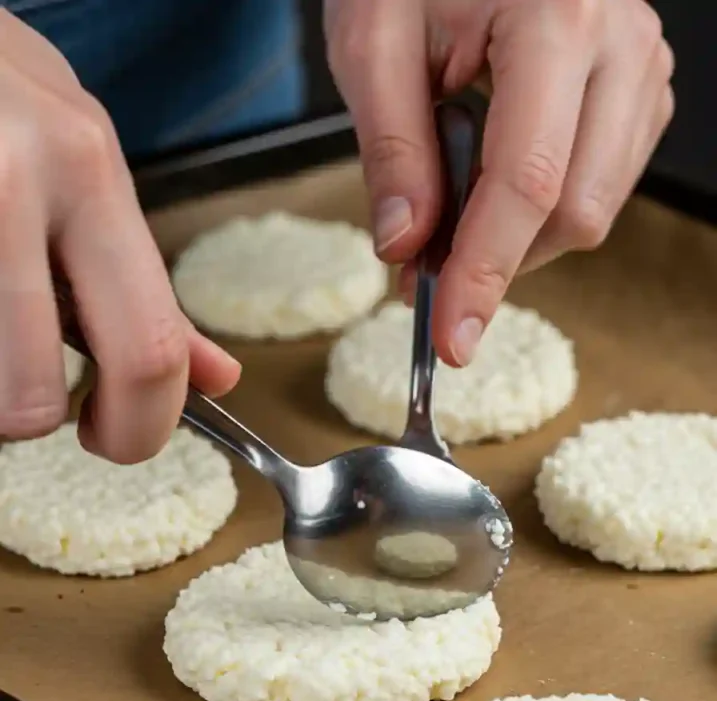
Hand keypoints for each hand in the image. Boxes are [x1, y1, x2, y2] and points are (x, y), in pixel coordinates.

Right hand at [0, 12, 239, 462]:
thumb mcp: (85, 174)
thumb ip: (142, 284)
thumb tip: (216, 379)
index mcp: (89, 174)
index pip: (148, 350)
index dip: (139, 428)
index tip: (115, 436)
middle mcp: (16, 182)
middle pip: (32, 397)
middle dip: (37, 426)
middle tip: (36, 408)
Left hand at [325, 0, 673, 366]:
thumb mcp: (374, 40)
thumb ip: (391, 149)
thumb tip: (405, 247)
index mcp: (559, 17)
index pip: (528, 183)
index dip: (485, 272)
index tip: (454, 335)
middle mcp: (621, 45)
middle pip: (573, 213)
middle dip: (497, 258)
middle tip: (424, 264)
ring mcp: (642, 69)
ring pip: (593, 211)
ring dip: (517, 238)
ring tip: (454, 207)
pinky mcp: (641, 93)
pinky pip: (601, 188)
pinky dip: (542, 211)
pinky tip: (498, 182)